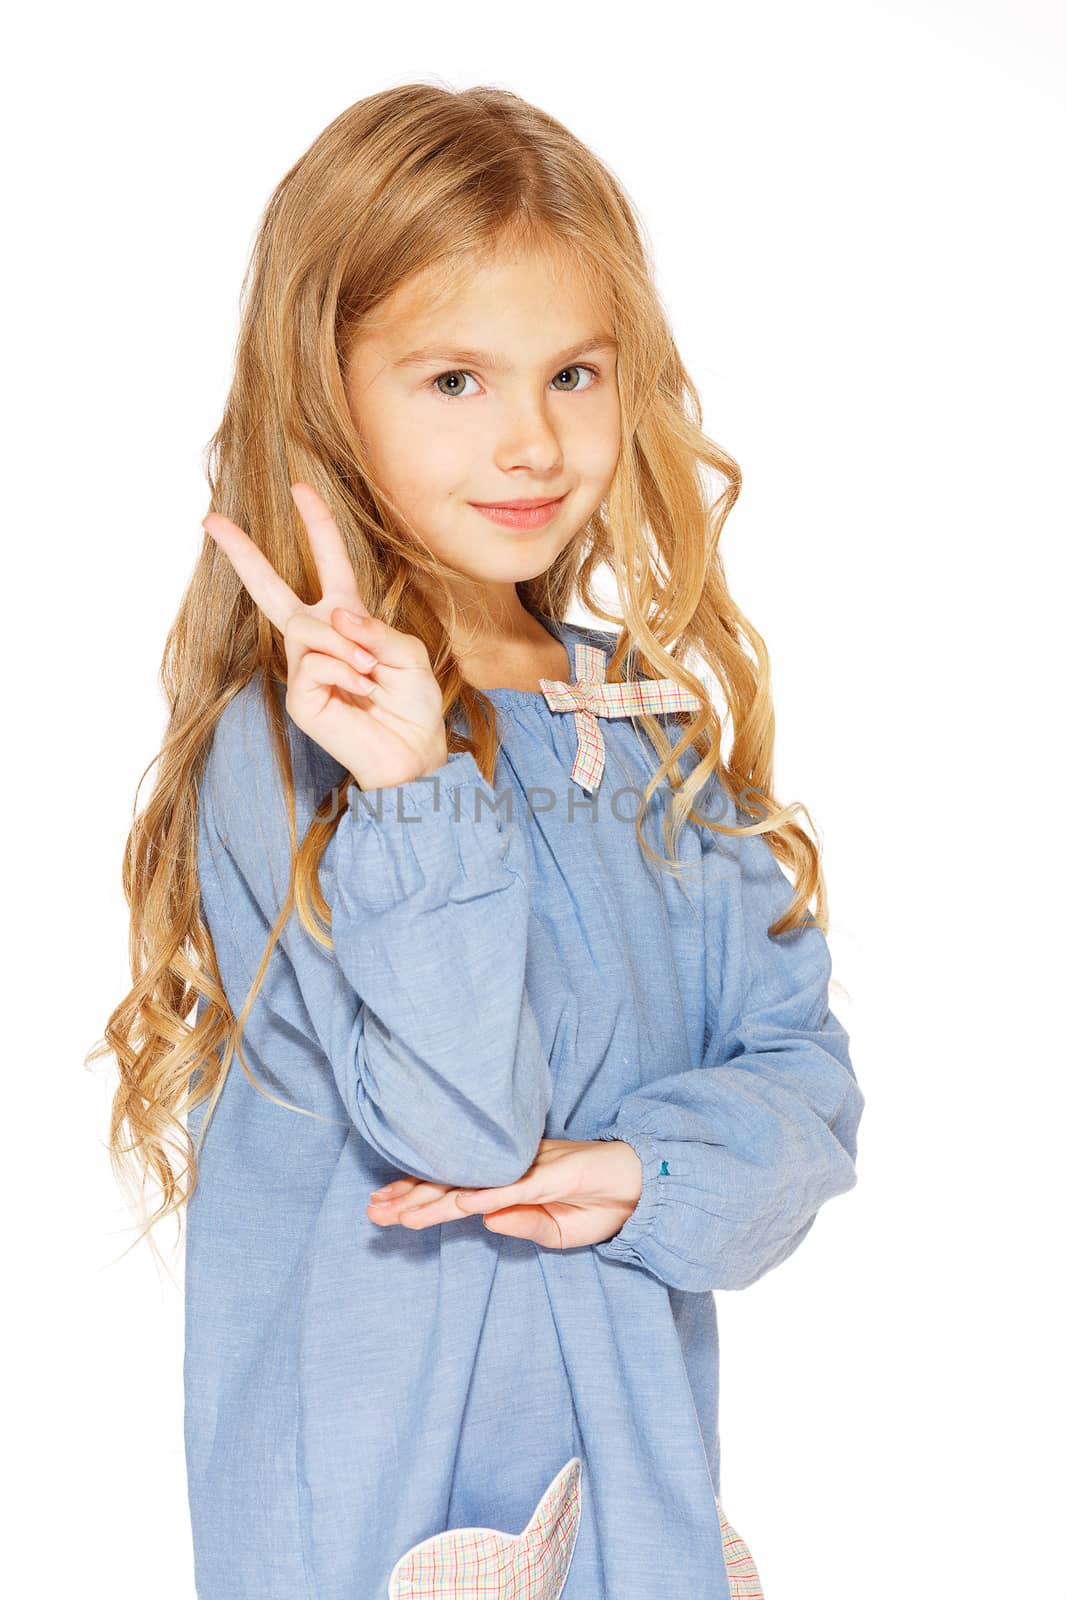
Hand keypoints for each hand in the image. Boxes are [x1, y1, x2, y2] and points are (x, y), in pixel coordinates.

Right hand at [202, 482, 447, 789]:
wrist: (413, 751)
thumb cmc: (412, 704)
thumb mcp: (407, 653)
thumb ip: (374, 629)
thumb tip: (333, 618)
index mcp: (347, 619)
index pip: (328, 564)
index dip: (317, 525)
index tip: (299, 488)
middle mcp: (318, 638)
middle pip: (271, 588)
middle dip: (243, 553)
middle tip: (210, 519)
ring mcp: (303, 668)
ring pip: (306, 629)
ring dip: (347, 647)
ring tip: (372, 675)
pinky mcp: (299, 697)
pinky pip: (313, 663)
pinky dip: (343, 670)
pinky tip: (359, 689)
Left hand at [365, 1137, 644, 1249]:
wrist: (643, 1185)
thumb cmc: (601, 1204)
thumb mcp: (561, 1232)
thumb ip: (524, 1226)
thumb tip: (485, 1223)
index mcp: (509, 1183)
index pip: (455, 1190)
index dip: (418, 1198)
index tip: (384, 1209)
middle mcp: (511, 1171)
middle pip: (452, 1183)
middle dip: (409, 1198)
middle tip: (371, 1211)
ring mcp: (531, 1170)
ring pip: (473, 1184)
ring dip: (434, 1199)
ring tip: (397, 1212)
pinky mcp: (554, 1175)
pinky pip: (515, 1188)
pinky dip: (487, 1197)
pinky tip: (461, 1208)